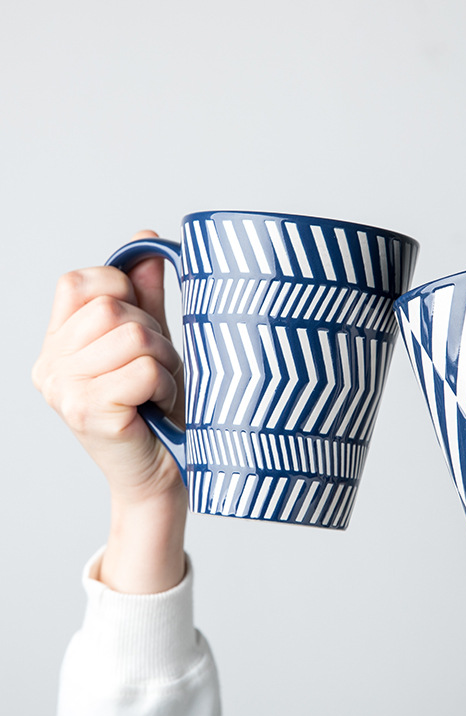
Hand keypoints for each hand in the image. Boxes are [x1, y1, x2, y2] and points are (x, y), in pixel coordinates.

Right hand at [32, 232, 187, 592]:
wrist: (164, 474)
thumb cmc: (161, 410)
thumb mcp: (154, 344)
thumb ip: (146, 296)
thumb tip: (147, 241)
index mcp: (59, 343)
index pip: (77, 283)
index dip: (120, 287)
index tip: (143, 319)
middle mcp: (50, 365)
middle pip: (112, 308)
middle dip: (154, 334)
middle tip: (160, 369)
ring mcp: (63, 389)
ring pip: (131, 335)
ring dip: (164, 361)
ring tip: (160, 388)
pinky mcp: (86, 411)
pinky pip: (142, 368)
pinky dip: (165, 384)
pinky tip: (158, 404)